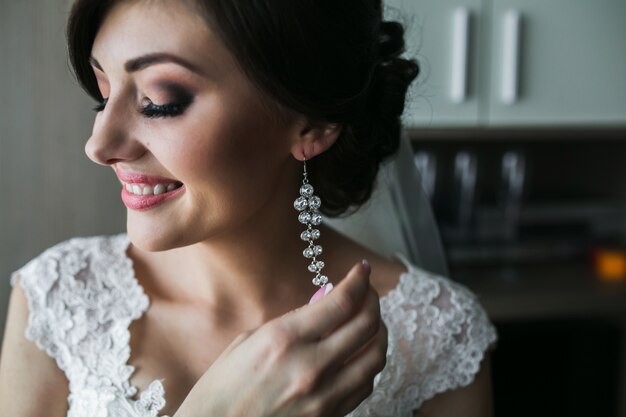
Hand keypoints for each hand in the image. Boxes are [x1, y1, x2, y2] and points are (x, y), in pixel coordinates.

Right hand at [174, 260, 387, 416]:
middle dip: (373, 301)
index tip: (362, 270)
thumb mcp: (250, 340)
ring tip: (371, 322)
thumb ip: (292, 321)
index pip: (341, 302)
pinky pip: (365, 385)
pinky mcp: (329, 416)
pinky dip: (370, 364)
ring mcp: (323, 396)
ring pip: (375, 357)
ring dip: (379, 332)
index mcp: (284, 339)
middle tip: (369, 293)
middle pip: (365, 325)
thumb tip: (324, 302)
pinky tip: (362, 354)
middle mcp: (309, 366)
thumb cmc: (224, 387)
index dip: (359, 280)